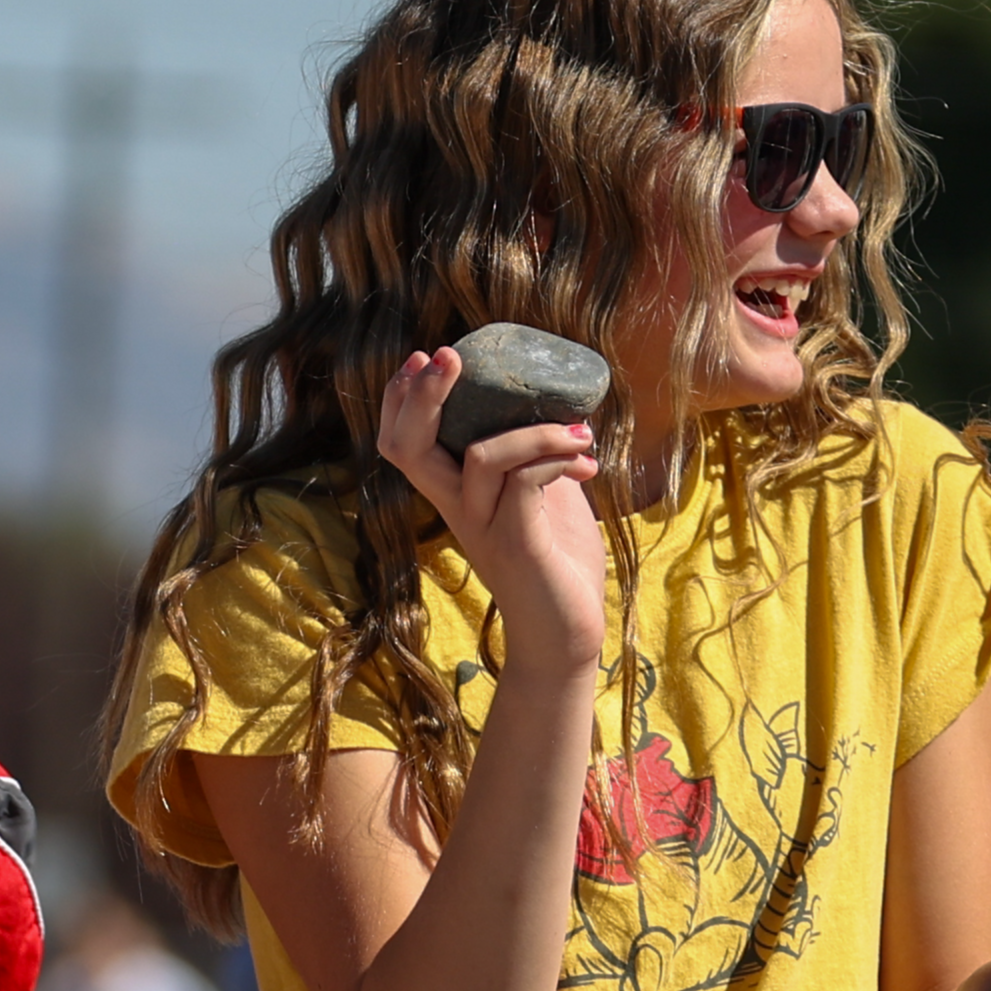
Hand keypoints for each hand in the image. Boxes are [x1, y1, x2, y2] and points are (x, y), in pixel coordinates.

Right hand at [371, 348, 608, 667]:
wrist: (568, 634)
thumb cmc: (556, 564)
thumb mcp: (542, 496)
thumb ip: (534, 459)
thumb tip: (559, 407)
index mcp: (456, 495)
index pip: (402, 444)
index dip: (402, 399)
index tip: (426, 358)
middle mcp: (458, 509)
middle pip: (409, 448)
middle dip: (424, 394)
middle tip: (449, 355)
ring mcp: (483, 527)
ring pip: (481, 455)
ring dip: (535, 429)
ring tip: (581, 430)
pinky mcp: (516, 543)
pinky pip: (523, 481)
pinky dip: (556, 457)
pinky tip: (588, 463)